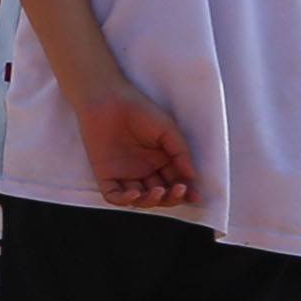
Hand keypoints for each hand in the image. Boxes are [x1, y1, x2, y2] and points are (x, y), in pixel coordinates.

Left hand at [79, 82, 200, 209]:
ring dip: (150, 201)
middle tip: (177, 190)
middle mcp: (143, 171)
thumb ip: (181, 153)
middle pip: (159, 195)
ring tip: (158, 191)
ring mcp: (124, 173)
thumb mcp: (168, 130)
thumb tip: (194, 176)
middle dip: (170, 198)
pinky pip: (113, 195)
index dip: (185, 192)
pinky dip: (124, 200)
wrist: (109, 98)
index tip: (195, 196)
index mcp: (159, 162)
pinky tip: (134, 193)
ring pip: (139, 199)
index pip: (174, 183)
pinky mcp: (104, 173)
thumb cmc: (140, 110)